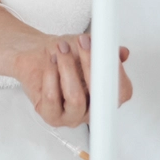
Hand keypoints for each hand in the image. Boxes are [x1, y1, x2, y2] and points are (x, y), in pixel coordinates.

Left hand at [13, 33, 131, 127]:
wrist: (37, 54)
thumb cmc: (64, 54)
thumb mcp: (88, 47)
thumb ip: (106, 51)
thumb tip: (122, 53)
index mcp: (108, 96)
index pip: (122, 92)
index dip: (115, 71)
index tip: (105, 50)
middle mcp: (93, 109)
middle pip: (100, 96)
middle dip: (91, 65)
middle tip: (82, 43)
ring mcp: (73, 116)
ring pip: (76, 99)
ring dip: (68, 68)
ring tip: (62, 49)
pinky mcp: (52, 116)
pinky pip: (53, 98)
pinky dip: (51, 75)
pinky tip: (51, 61)